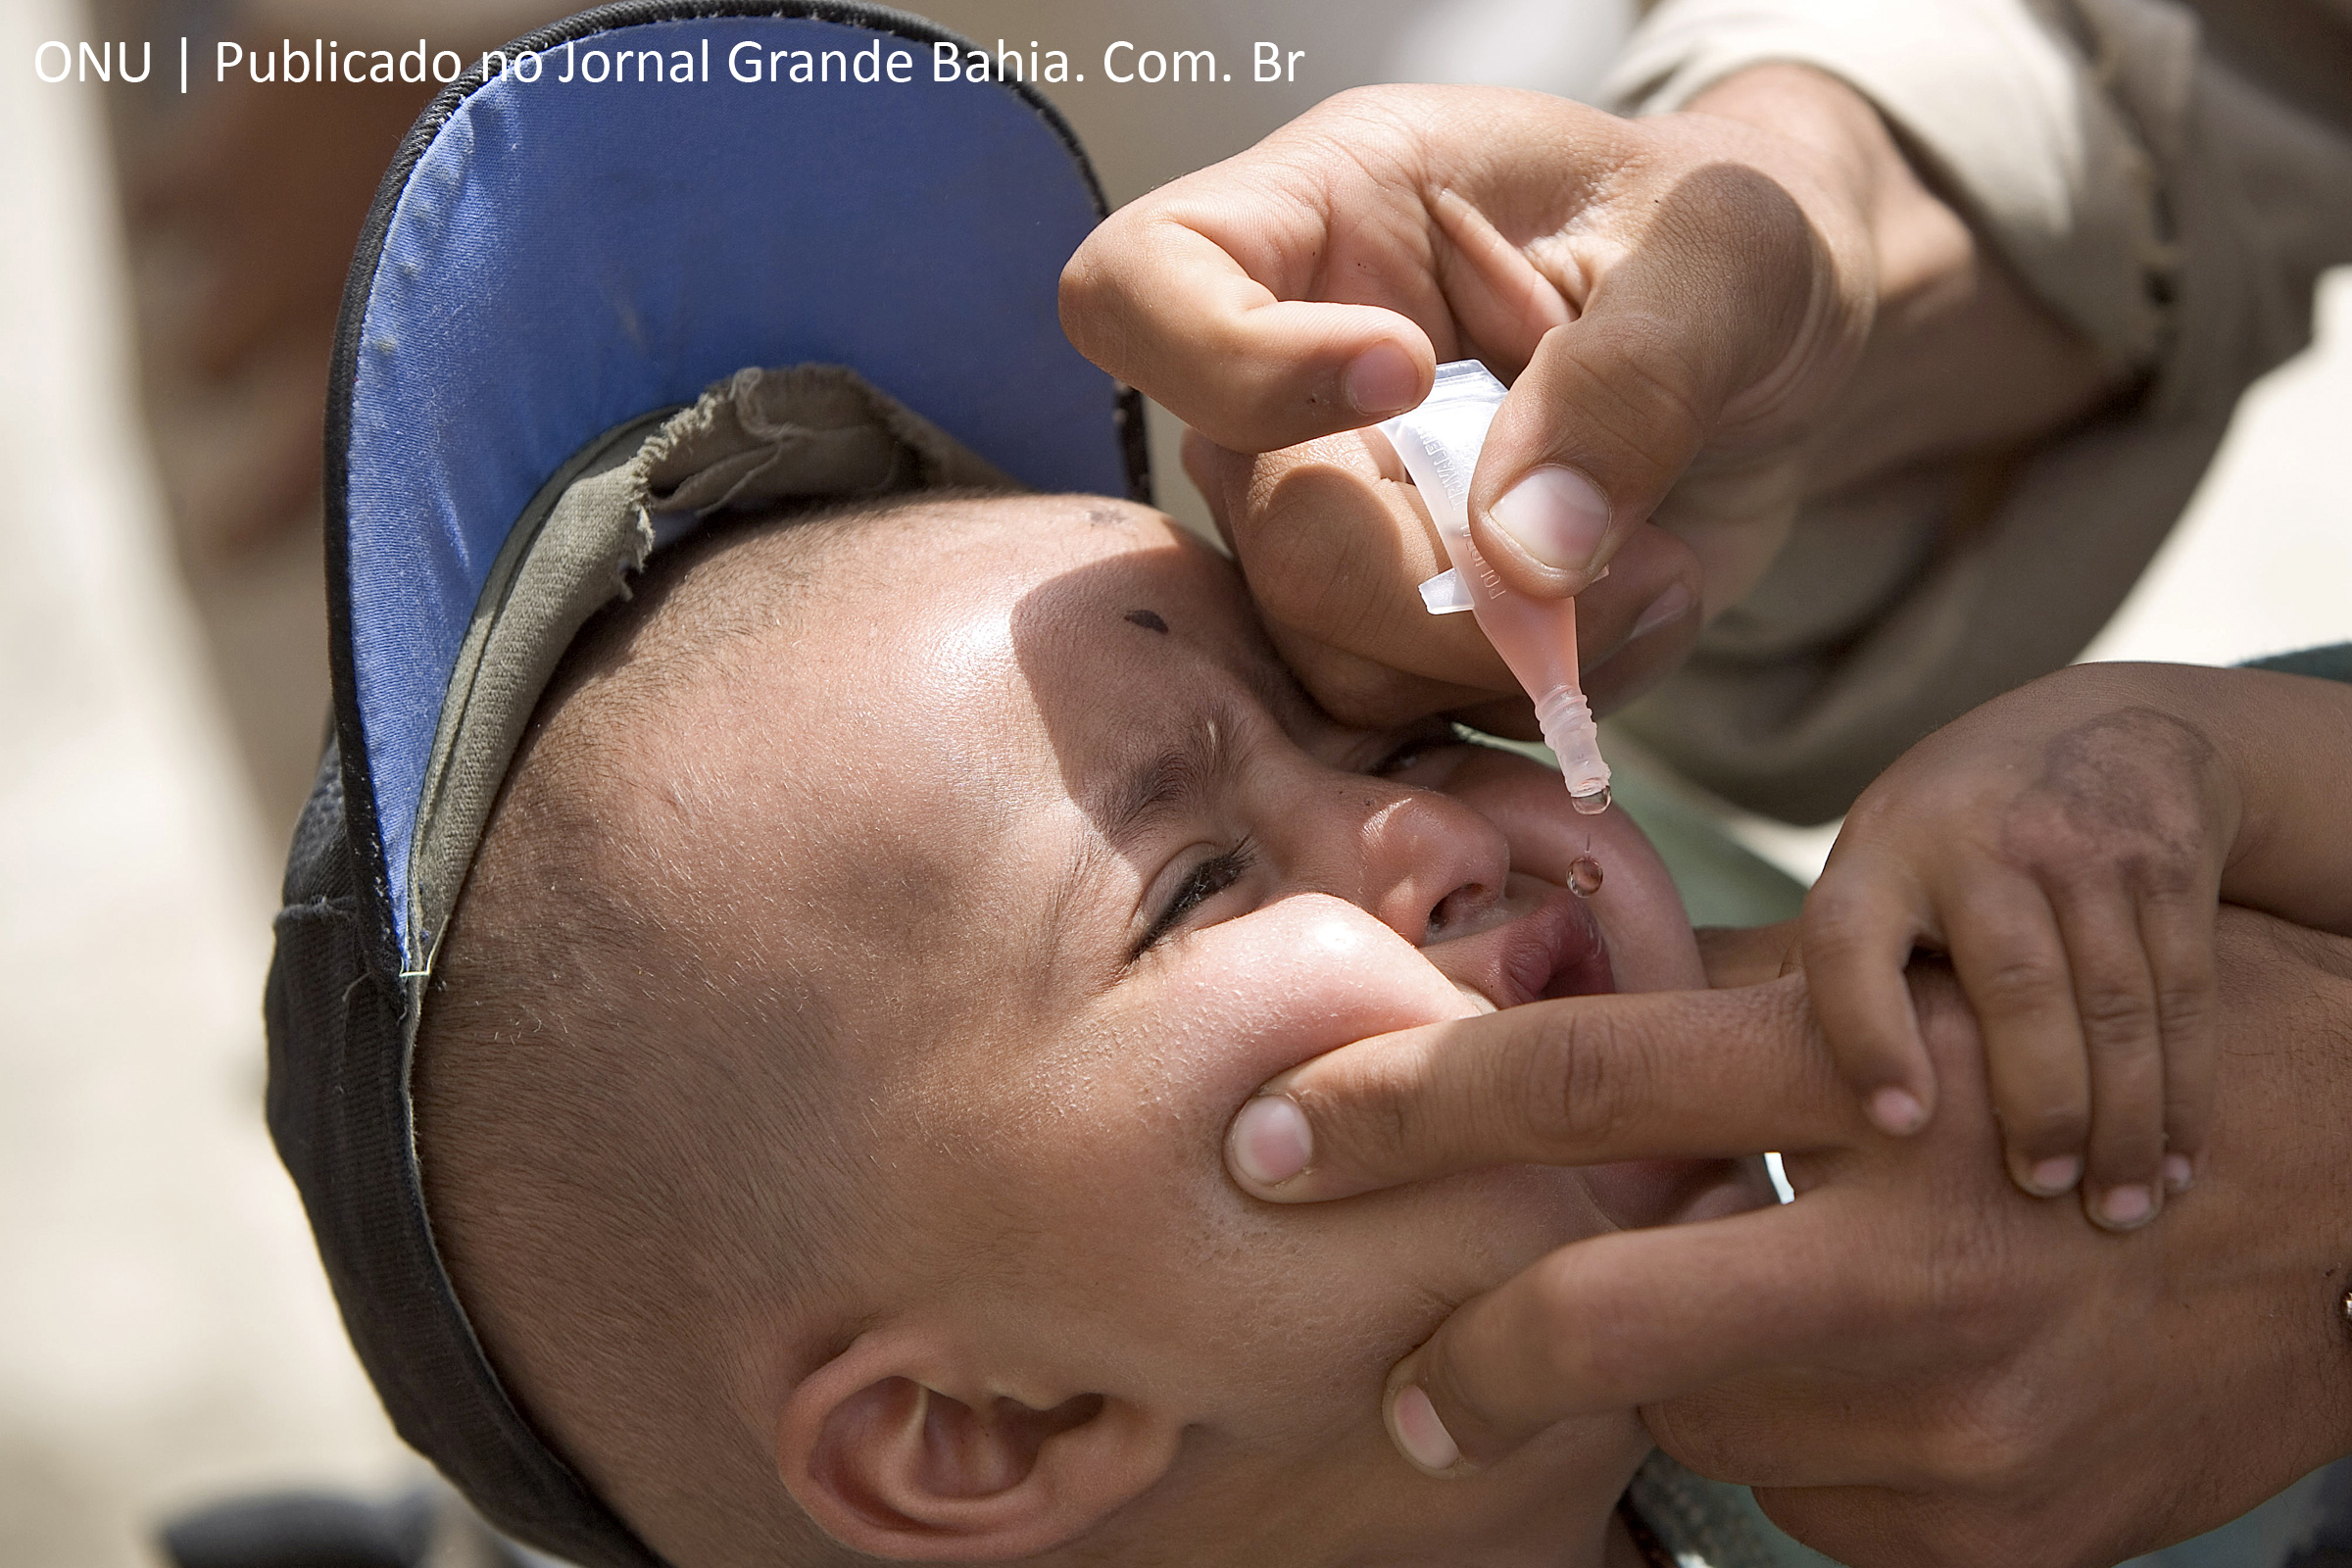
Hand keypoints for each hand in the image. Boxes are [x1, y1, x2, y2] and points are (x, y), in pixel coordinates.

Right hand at [1063, 70, 2121, 732]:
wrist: (1783, 352)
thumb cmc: (1732, 249)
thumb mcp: (1731, 257)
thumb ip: (1632, 382)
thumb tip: (1517, 558)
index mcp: (1321, 222)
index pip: (1138, 290)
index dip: (1235, 363)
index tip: (1409, 373)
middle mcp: (1285, 383)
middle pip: (1266, 532)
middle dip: (1450, 582)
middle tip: (1611, 551)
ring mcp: (1329, 521)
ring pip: (1333, 658)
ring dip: (1513, 652)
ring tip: (1654, 569)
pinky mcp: (1394, 632)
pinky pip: (1422, 722)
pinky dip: (1546, 694)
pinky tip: (1634, 609)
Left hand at [1222, 910, 2351, 1567]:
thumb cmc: (2143, 1045)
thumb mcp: (1955, 976)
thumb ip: (1747, 990)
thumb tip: (1551, 974)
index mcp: (1882, 1078)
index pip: (1587, 1079)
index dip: (1403, 1104)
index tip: (1269, 1134)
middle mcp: (1917, 1255)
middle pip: (1601, 1321)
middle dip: (1468, 1364)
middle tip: (1406, 1387)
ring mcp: (1967, 1420)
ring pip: (1709, 1424)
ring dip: (1695, 1383)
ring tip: (1797, 1318)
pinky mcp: (2008, 1535)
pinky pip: (1824, 1507)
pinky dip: (1813, 1449)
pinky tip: (1899, 1387)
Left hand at [1803, 664, 2238, 1228]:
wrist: (2103, 734)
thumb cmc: (1947, 857)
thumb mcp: (1870, 883)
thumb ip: (1812, 976)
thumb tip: (1670, 1083)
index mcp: (1873, 862)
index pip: (1848, 944)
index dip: (1866, 1032)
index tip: (1895, 1124)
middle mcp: (1972, 842)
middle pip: (2011, 986)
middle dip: (2034, 1104)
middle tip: (2040, 1195)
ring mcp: (2077, 844)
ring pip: (2108, 1002)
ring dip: (2121, 1116)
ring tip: (2117, 1209)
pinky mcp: (2167, 857)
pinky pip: (2181, 989)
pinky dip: (2185, 1085)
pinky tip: (2179, 1156)